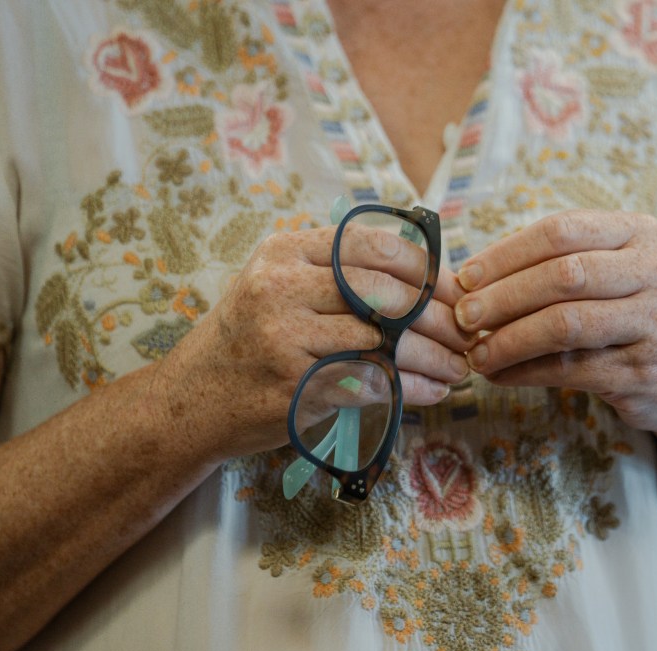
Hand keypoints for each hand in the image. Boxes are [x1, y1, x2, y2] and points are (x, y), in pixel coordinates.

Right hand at [152, 225, 471, 462]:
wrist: (191, 400)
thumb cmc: (247, 339)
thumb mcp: (277, 284)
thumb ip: (334, 272)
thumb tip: (423, 275)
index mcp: (284, 252)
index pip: (371, 245)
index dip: (423, 269)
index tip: (451, 291)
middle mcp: (281, 286)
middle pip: (384, 292)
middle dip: (437, 316)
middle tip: (465, 336)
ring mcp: (284, 337)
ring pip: (382, 340)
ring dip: (432, 357)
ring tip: (457, 369)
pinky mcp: (293, 385)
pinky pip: (370, 383)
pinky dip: (410, 390)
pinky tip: (431, 392)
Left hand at [454, 210, 656, 440]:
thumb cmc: (635, 313)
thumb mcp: (613, 272)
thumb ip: (557, 264)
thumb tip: (472, 279)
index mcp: (640, 233)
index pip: (560, 232)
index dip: (504, 254)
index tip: (465, 277)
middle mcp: (655, 271)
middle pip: (562, 276)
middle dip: (502, 297)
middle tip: (463, 317)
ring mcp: (655, 323)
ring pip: (565, 325)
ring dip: (510, 340)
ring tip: (477, 353)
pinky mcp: (644, 372)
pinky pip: (571, 370)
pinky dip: (526, 373)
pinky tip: (501, 375)